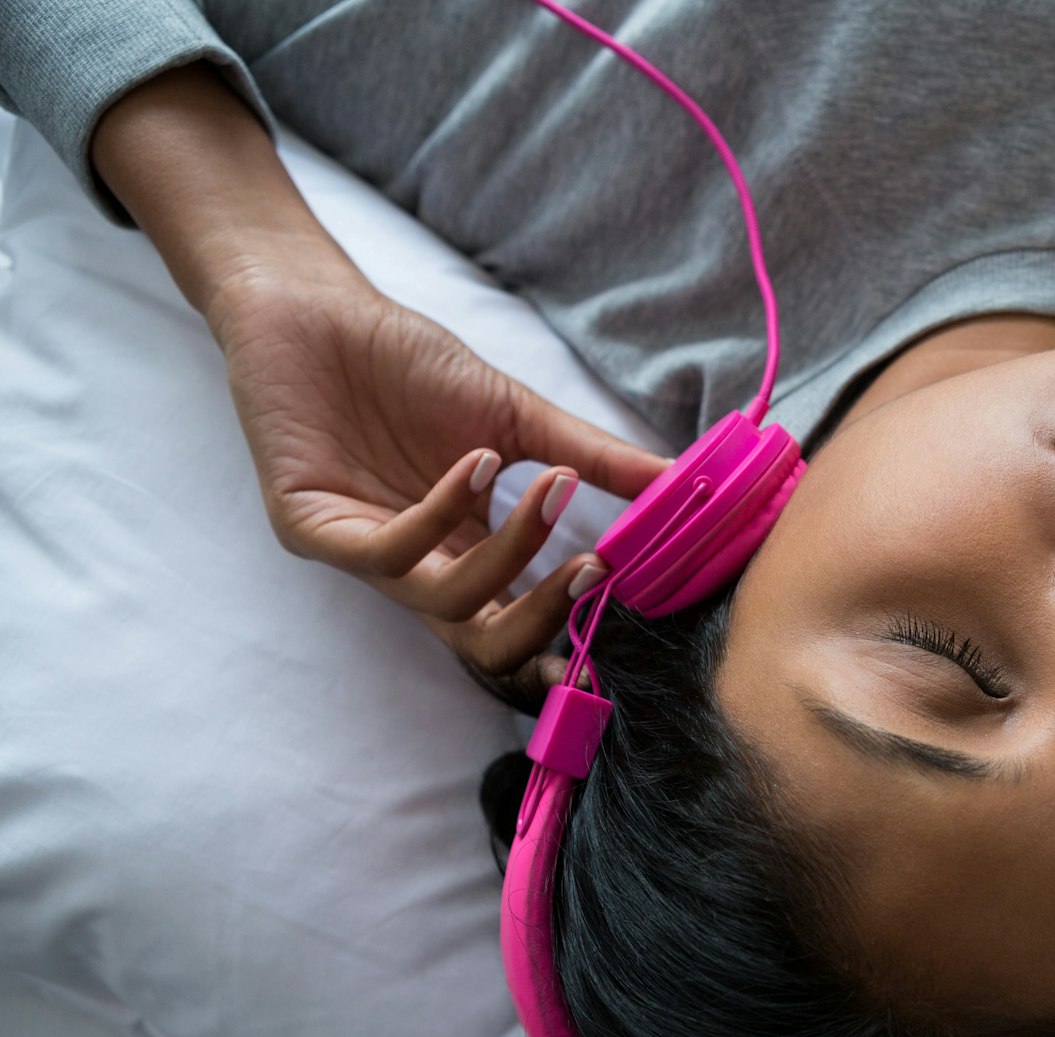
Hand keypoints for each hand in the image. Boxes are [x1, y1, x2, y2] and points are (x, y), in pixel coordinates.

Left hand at [210, 261, 667, 676]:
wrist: (310, 306)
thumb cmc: (407, 364)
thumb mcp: (519, 417)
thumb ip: (596, 459)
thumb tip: (683, 480)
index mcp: (466, 557)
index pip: (520, 635)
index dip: (569, 645)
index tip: (629, 617)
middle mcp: (418, 571)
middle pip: (488, 650)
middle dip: (550, 619)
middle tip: (600, 569)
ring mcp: (362, 557)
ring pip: (449, 606)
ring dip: (515, 552)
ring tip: (553, 488)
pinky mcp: (309, 529)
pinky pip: (390, 553)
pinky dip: (446, 513)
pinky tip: (479, 461)